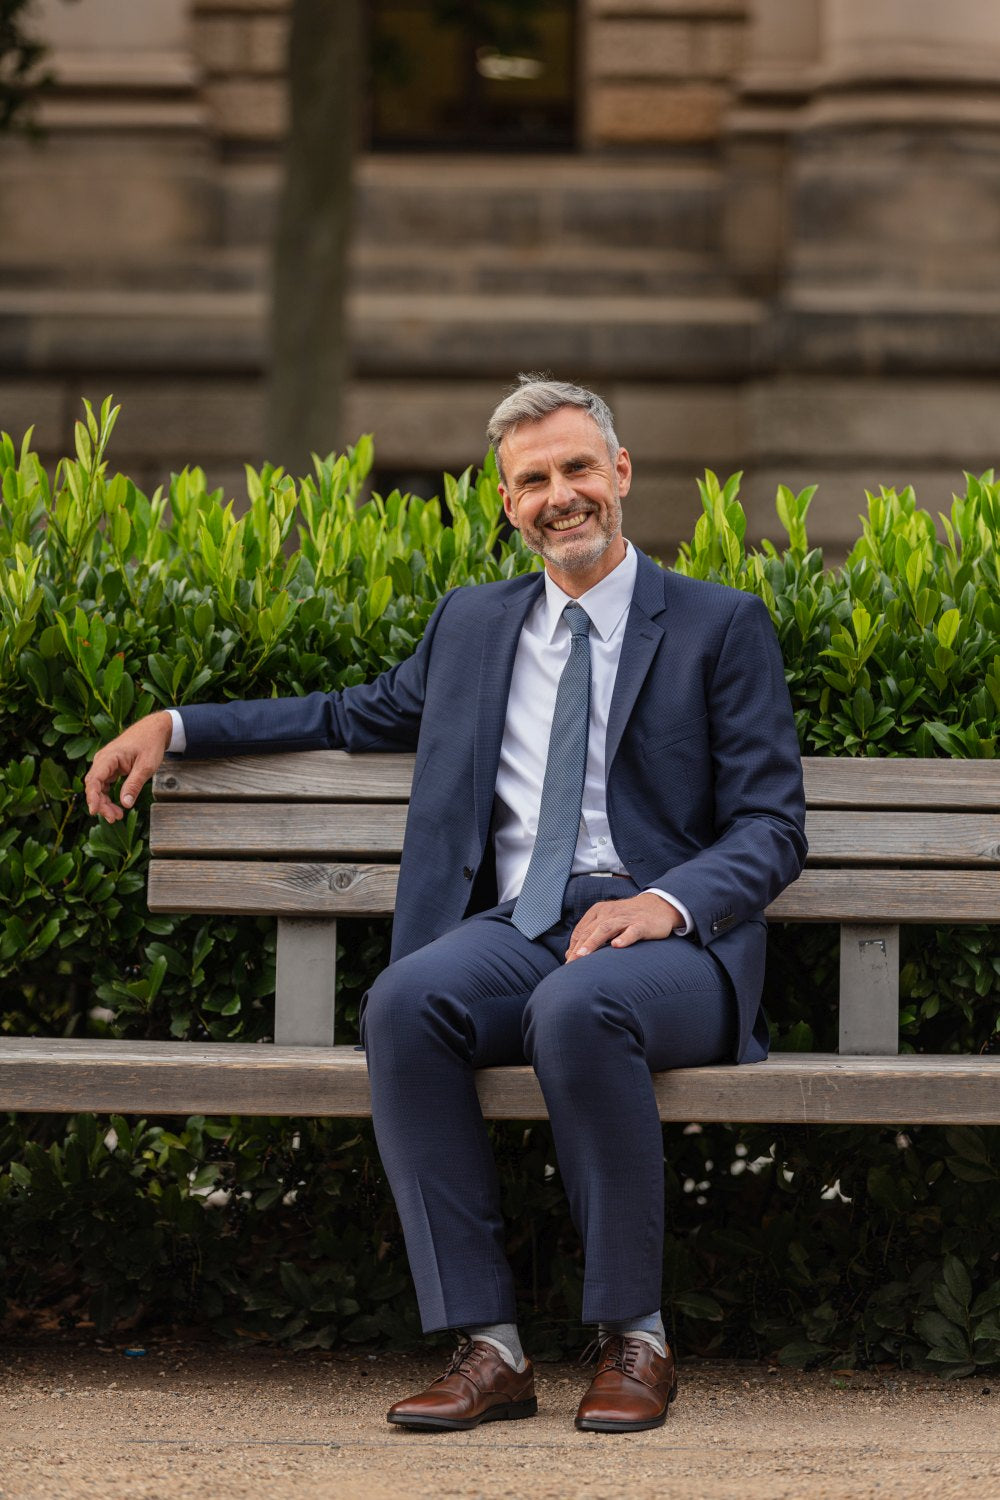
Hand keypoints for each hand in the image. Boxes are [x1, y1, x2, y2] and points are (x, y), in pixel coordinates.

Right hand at [84, 711, 173, 821]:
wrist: (154, 730)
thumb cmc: (150, 744)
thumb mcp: (146, 766)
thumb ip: (134, 784)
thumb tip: (125, 803)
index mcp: (109, 757)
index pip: (94, 779)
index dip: (92, 796)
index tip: (94, 811)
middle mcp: (103, 760)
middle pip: (94, 786)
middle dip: (101, 804)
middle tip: (114, 818)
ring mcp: (106, 764)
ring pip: (99, 787)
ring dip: (105, 802)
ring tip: (117, 815)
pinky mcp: (110, 768)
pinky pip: (105, 785)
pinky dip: (108, 796)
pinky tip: (116, 806)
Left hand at [565, 892, 682, 961]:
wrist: (659, 905)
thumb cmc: (629, 917)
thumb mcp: (608, 921)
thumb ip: (590, 935)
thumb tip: (571, 954)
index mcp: (599, 911)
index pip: (582, 930)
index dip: (573, 946)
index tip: (568, 961)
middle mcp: (610, 913)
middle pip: (591, 930)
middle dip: (579, 947)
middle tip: (570, 964)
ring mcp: (626, 918)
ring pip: (606, 929)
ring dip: (593, 942)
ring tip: (583, 955)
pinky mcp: (642, 924)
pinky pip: (632, 931)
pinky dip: (624, 938)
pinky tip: (617, 946)